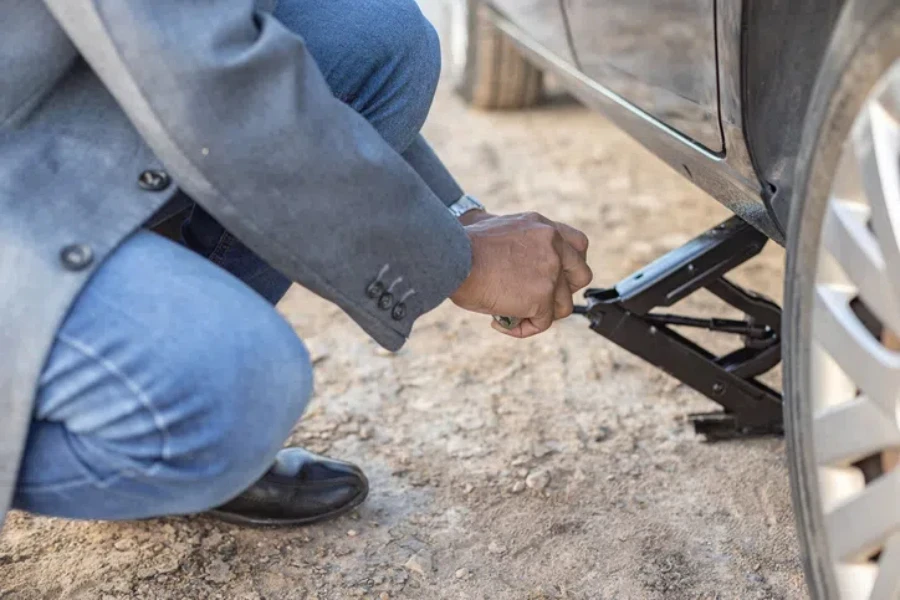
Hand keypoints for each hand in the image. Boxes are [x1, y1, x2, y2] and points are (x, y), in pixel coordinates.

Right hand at [451, 212, 592, 337]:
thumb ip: (512, 240)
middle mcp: (553, 245)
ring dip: (539, 314)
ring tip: (511, 314)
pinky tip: (500, 323)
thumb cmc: (459, 245)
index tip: (554, 276)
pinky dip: (523, 328)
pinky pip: (542, 323)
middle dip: (562, 292)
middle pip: (581, 275)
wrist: (451, 257)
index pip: (578, 244)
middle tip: (537, 299)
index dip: (570, 265)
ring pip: (563, 306)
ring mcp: (551, 271)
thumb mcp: (491, 226)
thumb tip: (502, 249)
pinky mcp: (542, 297)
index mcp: (541, 226)